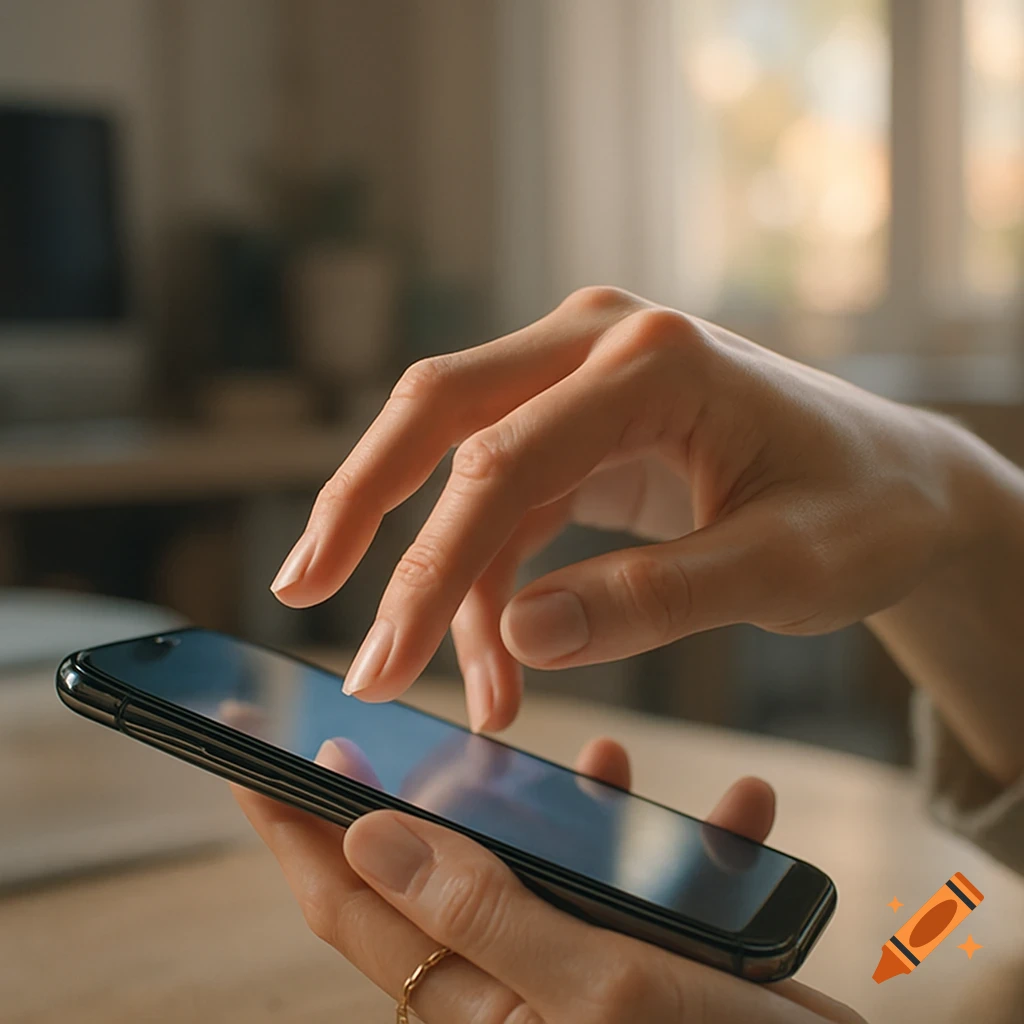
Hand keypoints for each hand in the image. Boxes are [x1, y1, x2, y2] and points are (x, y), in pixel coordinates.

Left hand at [232, 740, 863, 1022]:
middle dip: (437, 797)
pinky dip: (685, 851)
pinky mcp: (657, 973)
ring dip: (577, 811)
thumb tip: (371, 836)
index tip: (251, 758)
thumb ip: (488, 915)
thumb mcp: (607, 991)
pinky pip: (650, 893)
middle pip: (446, 878)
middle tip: (423, 731)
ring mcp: (592, 981)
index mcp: (488, 1008)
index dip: (298, 829)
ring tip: (607, 765)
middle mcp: (525, 993)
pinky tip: (735, 811)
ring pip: (549, 870)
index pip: (358, 909)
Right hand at [271, 287, 962, 730]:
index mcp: (654, 358)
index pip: (503, 456)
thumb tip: (524, 639)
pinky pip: (505, 499)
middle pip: (440, 412)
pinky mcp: (583, 427)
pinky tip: (502, 662)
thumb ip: (657, 599)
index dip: (430, 562)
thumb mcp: (784, 569)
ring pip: (462, 467)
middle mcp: (601, 344)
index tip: (378, 657)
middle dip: (363, 508)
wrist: (900, 484)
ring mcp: (585, 378)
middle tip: (300, 592)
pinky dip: (492, 582)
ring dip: (446, 582)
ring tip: (463, 698)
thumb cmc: (862, 511)